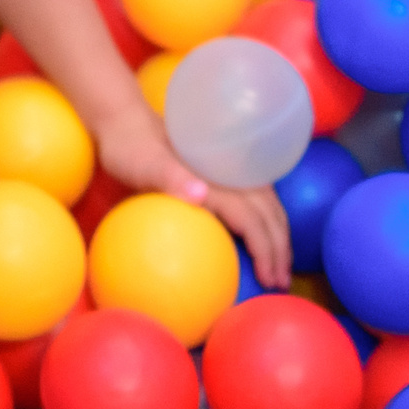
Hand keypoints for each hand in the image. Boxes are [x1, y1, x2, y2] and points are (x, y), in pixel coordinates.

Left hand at [91, 101, 293, 290]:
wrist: (126, 124)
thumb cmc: (131, 150)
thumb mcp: (143, 165)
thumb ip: (170, 178)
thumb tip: (201, 195)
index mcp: (215, 176)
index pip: (252, 218)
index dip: (266, 249)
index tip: (270, 279)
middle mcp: (230, 173)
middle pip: (268, 213)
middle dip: (280, 249)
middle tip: (282, 283)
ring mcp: (230, 171)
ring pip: (269, 205)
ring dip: (279, 236)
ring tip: (280, 267)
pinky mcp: (225, 171)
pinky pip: (258, 199)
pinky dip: (268, 221)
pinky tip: (264, 238)